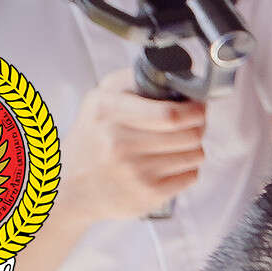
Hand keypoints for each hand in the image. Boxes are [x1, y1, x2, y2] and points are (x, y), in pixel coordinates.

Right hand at [64, 73, 209, 224]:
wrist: (72, 185)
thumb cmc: (93, 140)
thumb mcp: (100, 100)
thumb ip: (132, 81)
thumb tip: (175, 76)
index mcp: (107, 111)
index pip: (169, 113)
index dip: (194, 109)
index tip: (198, 106)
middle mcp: (119, 142)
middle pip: (189, 134)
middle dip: (199, 126)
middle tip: (194, 123)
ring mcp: (136, 171)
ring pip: (195, 154)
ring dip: (194, 147)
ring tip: (178, 144)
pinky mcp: (149, 194)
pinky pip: (191, 176)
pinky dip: (187, 168)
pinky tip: (169, 164)